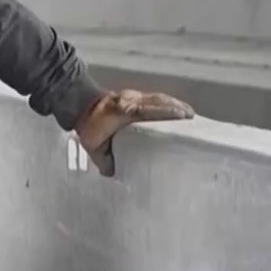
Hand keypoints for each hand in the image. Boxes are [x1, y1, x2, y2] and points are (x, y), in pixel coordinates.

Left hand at [74, 89, 194, 175]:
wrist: (77, 105)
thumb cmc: (88, 127)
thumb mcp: (93, 147)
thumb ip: (105, 161)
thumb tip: (115, 175)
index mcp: (123, 111)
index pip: (147, 109)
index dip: (166, 111)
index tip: (184, 115)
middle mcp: (130, 100)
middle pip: (157, 100)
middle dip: (177, 106)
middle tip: (193, 116)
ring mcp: (131, 95)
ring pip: (157, 97)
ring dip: (173, 103)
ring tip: (189, 113)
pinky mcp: (132, 95)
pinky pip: (152, 97)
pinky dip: (165, 102)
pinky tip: (175, 109)